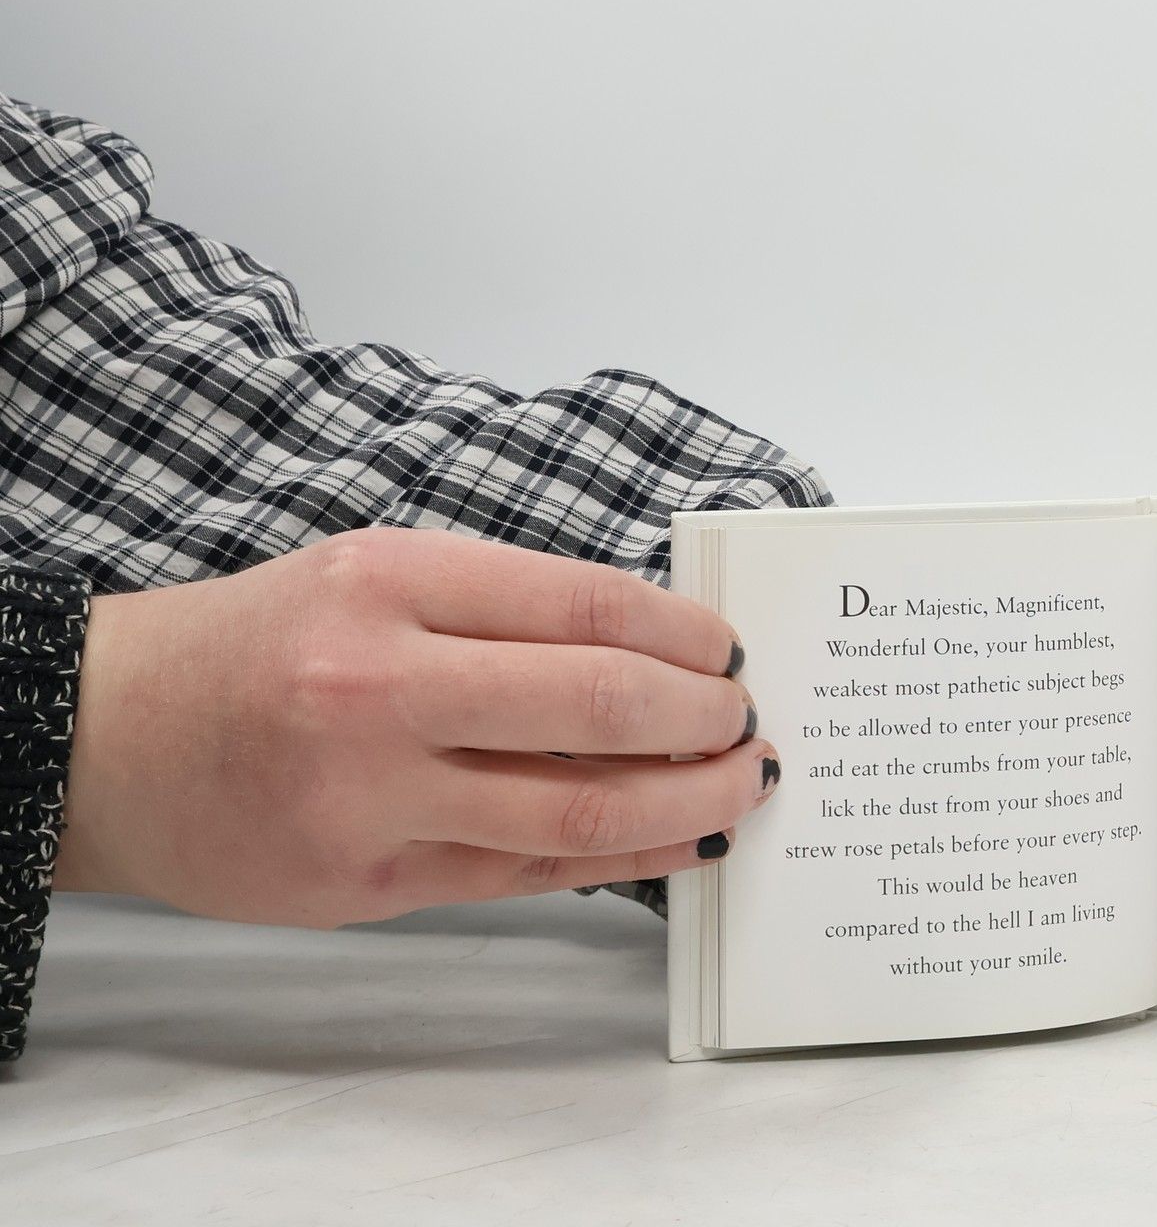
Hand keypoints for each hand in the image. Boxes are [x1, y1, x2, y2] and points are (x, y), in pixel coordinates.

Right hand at [54, 528, 778, 926]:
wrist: (110, 737)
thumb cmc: (262, 640)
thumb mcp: (377, 571)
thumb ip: (503, 604)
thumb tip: (653, 644)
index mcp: (392, 583)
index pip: (583, 605)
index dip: (681, 633)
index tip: (730, 649)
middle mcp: (380, 686)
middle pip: (593, 704)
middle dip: (701, 717)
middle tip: (748, 720)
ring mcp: (371, 797)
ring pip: (573, 806)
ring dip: (683, 798)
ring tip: (741, 784)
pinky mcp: (367, 884)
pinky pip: (527, 873)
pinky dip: (621, 856)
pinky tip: (677, 838)